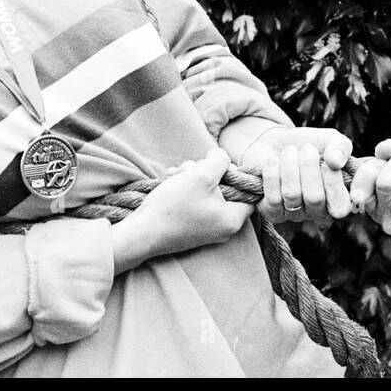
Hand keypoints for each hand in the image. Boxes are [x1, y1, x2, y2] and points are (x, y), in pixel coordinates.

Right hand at [121, 150, 253, 266]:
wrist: (140, 233)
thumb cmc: (173, 206)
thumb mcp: (200, 176)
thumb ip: (220, 161)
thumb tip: (224, 156)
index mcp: (233, 219)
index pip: (249, 192)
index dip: (237, 173)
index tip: (221, 165)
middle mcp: (223, 227)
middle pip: (225, 188)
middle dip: (207, 172)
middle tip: (191, 169)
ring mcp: (206, 228)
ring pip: (207, 191)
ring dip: (192, 177)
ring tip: (176, 175)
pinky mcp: (191, 225)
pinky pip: (196, 201)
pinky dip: (184, 188)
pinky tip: (171, 182)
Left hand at [242, 126, 351, 224]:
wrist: (274, 142)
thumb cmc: (308, 144)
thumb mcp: (329, 140)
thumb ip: (341, 147)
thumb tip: (335, 161)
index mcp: (338, 198)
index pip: (341, 207)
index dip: (336, 186)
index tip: (327, 161)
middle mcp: (318, 212)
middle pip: (315, 199)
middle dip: (309, 168)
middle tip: (307, 148)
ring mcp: (295, 214)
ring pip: (293, 195)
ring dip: (290, 167)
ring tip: (290, 150)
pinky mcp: (273, 213)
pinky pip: (273, 198)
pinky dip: (272, 175)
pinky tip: (273, 161)